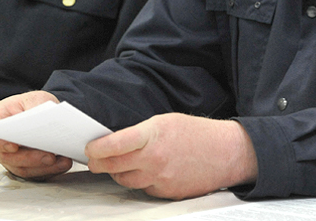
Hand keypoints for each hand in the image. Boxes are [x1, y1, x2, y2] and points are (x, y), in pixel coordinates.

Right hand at [0, 91, 72, 179]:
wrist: (47, 114)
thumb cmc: (36, 105)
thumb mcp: (37, 98)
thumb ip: (35, 106)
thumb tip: (38, 119)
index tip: (13, 146)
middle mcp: (1, 141)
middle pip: (6, 156)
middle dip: (29, 158)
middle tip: (48, 155)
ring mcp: (12, 156)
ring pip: (21, 168)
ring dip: (41, 167)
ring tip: (59, 160)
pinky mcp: (26, 166)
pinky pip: (34, 173)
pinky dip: (50, 170)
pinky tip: (63, 163)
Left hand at [84, 113, 257, 199]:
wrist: (226, 153)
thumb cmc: (197, 133)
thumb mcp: (165, 121)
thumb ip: (140, 133)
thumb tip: (116, 142)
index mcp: (153, 135)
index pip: (116, 144)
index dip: (97, 148)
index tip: (89, 148)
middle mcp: (155, 159)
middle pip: (114, 166)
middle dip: (99, 163)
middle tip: (94, 159)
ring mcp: (160, 178)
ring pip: (125, 180)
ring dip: (117, 173)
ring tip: (119, 164)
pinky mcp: (166, 193)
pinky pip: (143, 188)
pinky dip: (139, 181)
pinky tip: (144, 171)